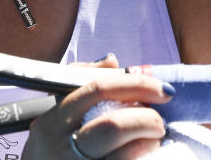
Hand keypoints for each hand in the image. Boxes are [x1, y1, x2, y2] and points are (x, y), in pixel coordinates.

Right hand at [22, 55, 174, 158]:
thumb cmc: (51, 148)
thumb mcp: (54, 116)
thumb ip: (81, 82)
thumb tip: (112, 61)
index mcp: (53, 121)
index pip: (96, 91)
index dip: (133, 84)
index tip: (159, 87)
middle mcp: (62, 146)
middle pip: (112, 125)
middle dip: (145, 117)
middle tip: (159, 119)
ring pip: (124, 153)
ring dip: (148, 140)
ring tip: (154, 136)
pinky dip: (142, 155)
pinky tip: (147, 151)